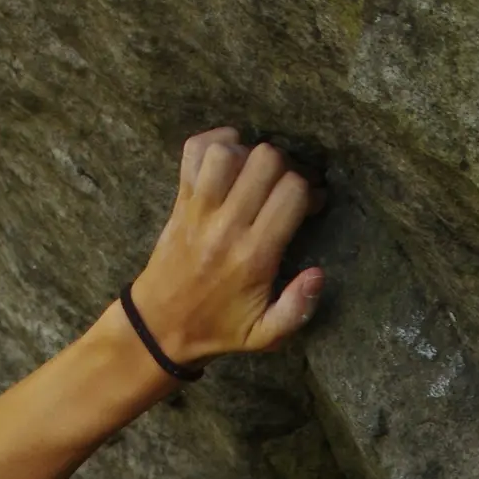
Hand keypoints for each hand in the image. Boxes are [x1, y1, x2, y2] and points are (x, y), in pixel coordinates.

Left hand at [125, 128, 324, 368]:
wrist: (161, 326)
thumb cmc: (219, 329)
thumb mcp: (267, 335)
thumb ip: (298, 309)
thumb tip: (318, 274)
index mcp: (255, 256)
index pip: (291, 193)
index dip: (309, 191)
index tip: (311, 204)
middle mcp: (227, 225)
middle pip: (265, 161)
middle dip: (285, 166)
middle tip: (284, 186)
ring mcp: (199, 208)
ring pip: (228, 151)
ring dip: (248, 154)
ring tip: (255, 174)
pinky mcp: (180, 200)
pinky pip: (193, 151)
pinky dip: (213, 142)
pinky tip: (229, 158)